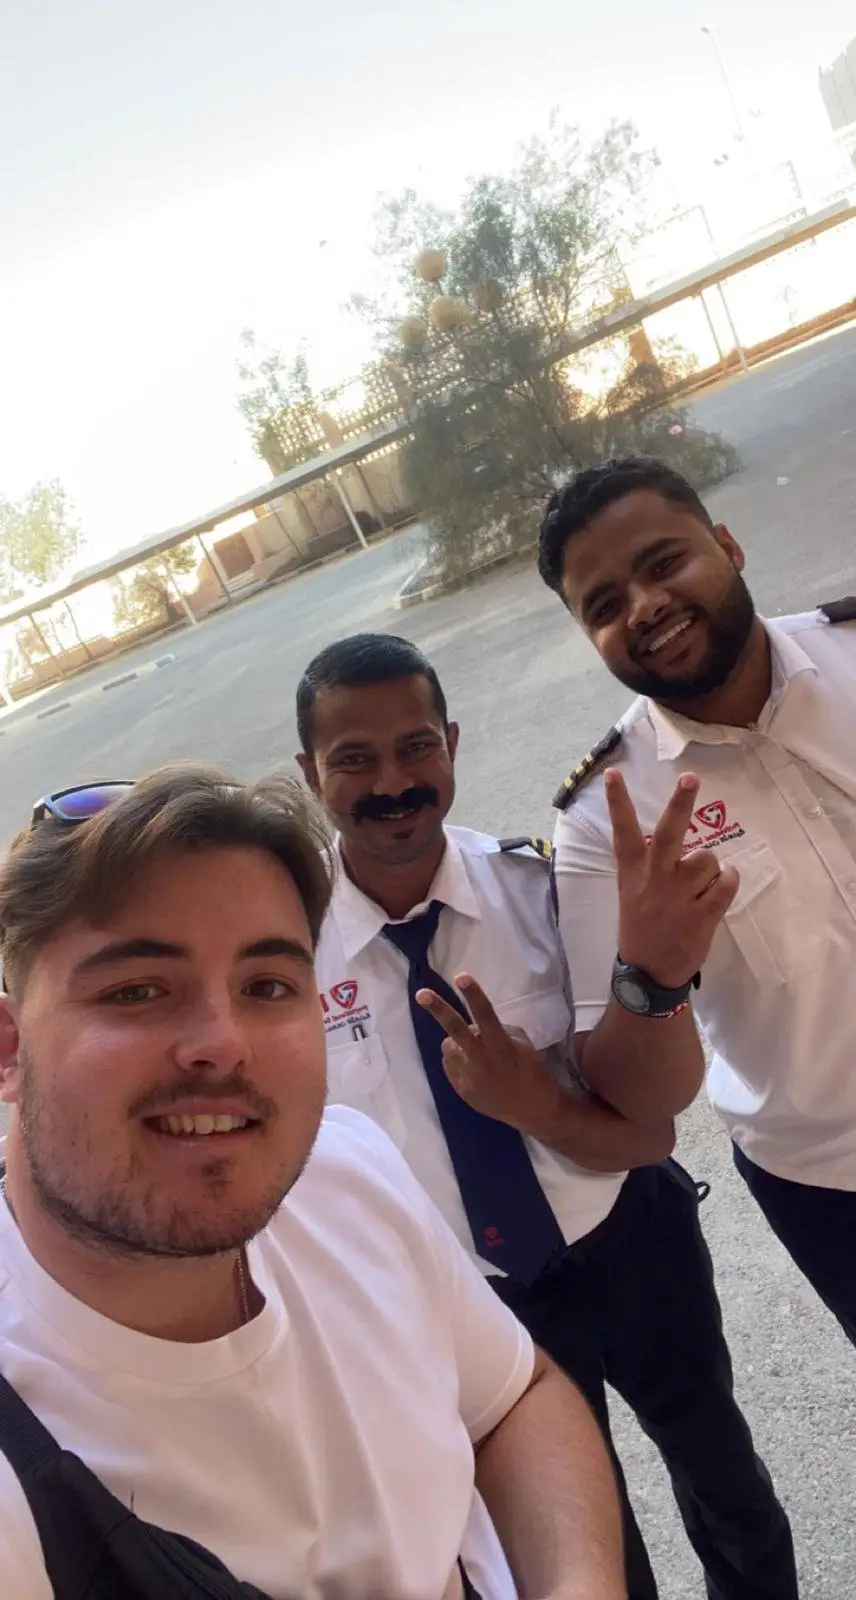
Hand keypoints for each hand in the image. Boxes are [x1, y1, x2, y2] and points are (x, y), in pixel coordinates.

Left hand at [416, 976, 562, 1135]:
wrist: (531, 1109)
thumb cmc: (531, 1070)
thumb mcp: (521, 1043)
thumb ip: (498, 1030)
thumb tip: (476, 1024)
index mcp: (500, 1044)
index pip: (484, 1013)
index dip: (472, 994)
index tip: (460, 976)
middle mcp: (481, 1058)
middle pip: (455, 1029)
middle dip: (438, 1009)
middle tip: (421, 994)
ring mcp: (468, 1076)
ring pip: (449, 1046)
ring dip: (458, 1043)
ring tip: (474, 1053)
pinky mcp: (460, 1088)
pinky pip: (450, 1064)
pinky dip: (459, 1061)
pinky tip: (475, 1070)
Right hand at [607, 768, 738, 988]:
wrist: (647, 974)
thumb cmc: (641, 927)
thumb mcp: (631, 892)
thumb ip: (647, 865)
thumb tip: (671, 832)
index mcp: (633, 872)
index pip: (622, 831)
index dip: (617, 801)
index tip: (613, 773)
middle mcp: (654, 879)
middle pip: (668, 833)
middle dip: (680, 803)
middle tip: (690, 779)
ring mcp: (678, 897)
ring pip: (708, 859)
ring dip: (712, 866)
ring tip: (703, 882)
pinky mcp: (702, 915)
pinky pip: (726, 884)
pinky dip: (729, 881)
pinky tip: (720, 888)